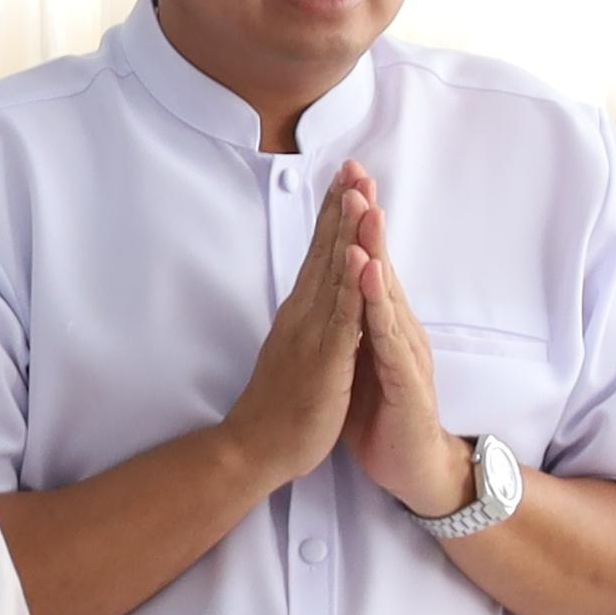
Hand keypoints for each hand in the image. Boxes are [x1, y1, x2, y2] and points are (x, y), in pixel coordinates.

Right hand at [222, 174, 371, 489]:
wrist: (255, 448)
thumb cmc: (279, 406)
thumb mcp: (296, 352)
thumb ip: (307, 321)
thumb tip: (316, 297)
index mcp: (300, 314)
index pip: (319, 254)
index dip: (332, 215)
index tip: (346, 180)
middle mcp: (303, 315)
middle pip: (325, 251)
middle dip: (341, 207)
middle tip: (353, 166)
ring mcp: (312, 335)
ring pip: (334, 274)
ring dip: (347, 232)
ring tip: (359, 193)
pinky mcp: (325, 361)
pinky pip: (342, 317)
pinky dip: (351, 284)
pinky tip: (360, 256)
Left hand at [332, 166, 463, 515]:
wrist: (412, 470)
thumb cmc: (381, 416)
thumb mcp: (353, 361)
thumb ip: (347, 324)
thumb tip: (330, 291)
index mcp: (377, 323)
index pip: (363, 263)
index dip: (352, 223)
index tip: (340, 178)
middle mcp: (395, 329)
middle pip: (379, 265)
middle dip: (368, 218)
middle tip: (358, 172)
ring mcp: (404, 353)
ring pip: (387, 294)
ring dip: (377, 249)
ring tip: (366, 208)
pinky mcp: (408, 382)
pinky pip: (389, 338)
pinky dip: (379, 304)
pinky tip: (371, 276)